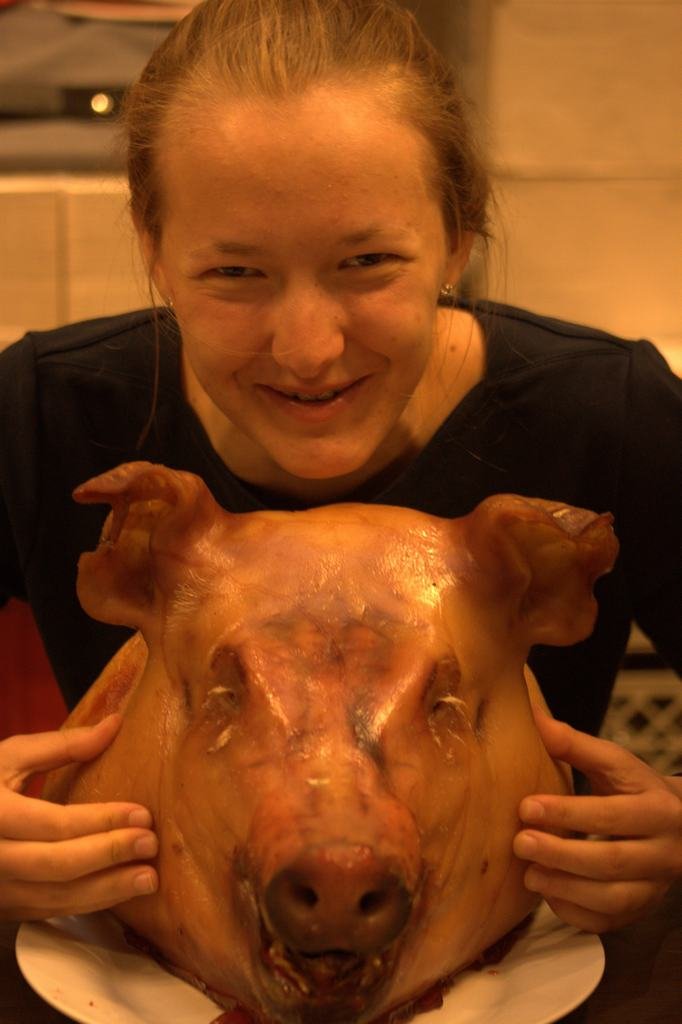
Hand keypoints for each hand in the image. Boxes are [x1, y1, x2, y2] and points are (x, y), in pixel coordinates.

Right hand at [0, 714, 157, 920]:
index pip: (54, 823)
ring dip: (107, 890)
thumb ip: (61, 744)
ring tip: (148, 878)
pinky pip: (50, 910)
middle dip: (109, 855)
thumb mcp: (10, 756)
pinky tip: (120, 890)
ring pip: (55, 897)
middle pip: (57, 865)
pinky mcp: (5, 908)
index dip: (100, 821)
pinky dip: (88, 903)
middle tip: (151, 844)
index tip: (143, 814)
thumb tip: (115, 724)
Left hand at [513, 704, 681, 931]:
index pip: (611, 815)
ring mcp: (653, 888)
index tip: (525, 806)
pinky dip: (574, 912)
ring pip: (612, 899)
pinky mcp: (639, 910)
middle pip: (611, 862)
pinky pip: (607, 922)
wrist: (679, 826)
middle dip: (562, 855)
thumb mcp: (615, 763)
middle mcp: (662, 853)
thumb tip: (534, 717)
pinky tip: (546, 893)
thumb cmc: (637, 789)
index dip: (567, 812)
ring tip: (528, 873)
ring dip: (565, 888)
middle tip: (520, 843)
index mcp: (657, 810)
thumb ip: (575, 744)